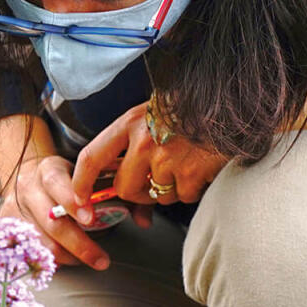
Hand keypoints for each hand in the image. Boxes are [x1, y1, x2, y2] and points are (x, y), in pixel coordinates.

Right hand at [0, 152, 114, 269]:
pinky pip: (29, 251)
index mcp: (48, 169)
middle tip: (101, 260)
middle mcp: (27, 188)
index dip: (73, 203)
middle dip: (79, 245)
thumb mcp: (85, 174)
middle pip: (51, 222)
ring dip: (68, 257)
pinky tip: (66, 261)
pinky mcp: (6, 228)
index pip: (57, 184)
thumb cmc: (65, 179)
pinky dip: (50, 260)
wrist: (26, 175)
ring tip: (88, 261)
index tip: (91, 220)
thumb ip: (116, 193)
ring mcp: (13, 209)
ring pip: (41, 243)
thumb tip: (145, 222)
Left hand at [71, 102, 229, 206]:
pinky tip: (199, 166)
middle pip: (125, 188)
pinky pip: (183, 196)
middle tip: (152, 182)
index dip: (81, 184)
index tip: (79, 201)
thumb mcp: (151, 118)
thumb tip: (133, 208)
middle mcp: (143, 141)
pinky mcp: (190, 171)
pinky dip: (191, 188)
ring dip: (168, 189)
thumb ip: (133, 152)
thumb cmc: (187, 109)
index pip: (92, 157)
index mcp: (128, 123)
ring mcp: (167, 157)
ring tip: (182, 164)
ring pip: (156, 195)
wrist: (227, 98)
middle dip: (137, 194)